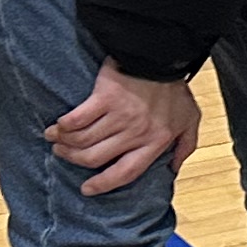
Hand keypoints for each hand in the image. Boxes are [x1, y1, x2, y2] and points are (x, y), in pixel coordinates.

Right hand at [49, 61, 201, 195]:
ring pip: (83, 140)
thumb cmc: (175, 89)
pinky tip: (57, 126)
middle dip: (74, 159)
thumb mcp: (190, 119)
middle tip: (63, 155)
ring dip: (64, 143)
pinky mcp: (104, 98)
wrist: (162, 57)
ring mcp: (119, 116)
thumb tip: (172, 169)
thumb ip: (185, 146)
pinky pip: (77, 119)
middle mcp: (135, 133)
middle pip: (95, 157)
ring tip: (56, 140)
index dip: (104, 184)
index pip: (126, 172)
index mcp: (155, 141)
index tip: (87, 189)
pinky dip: (63, 125)